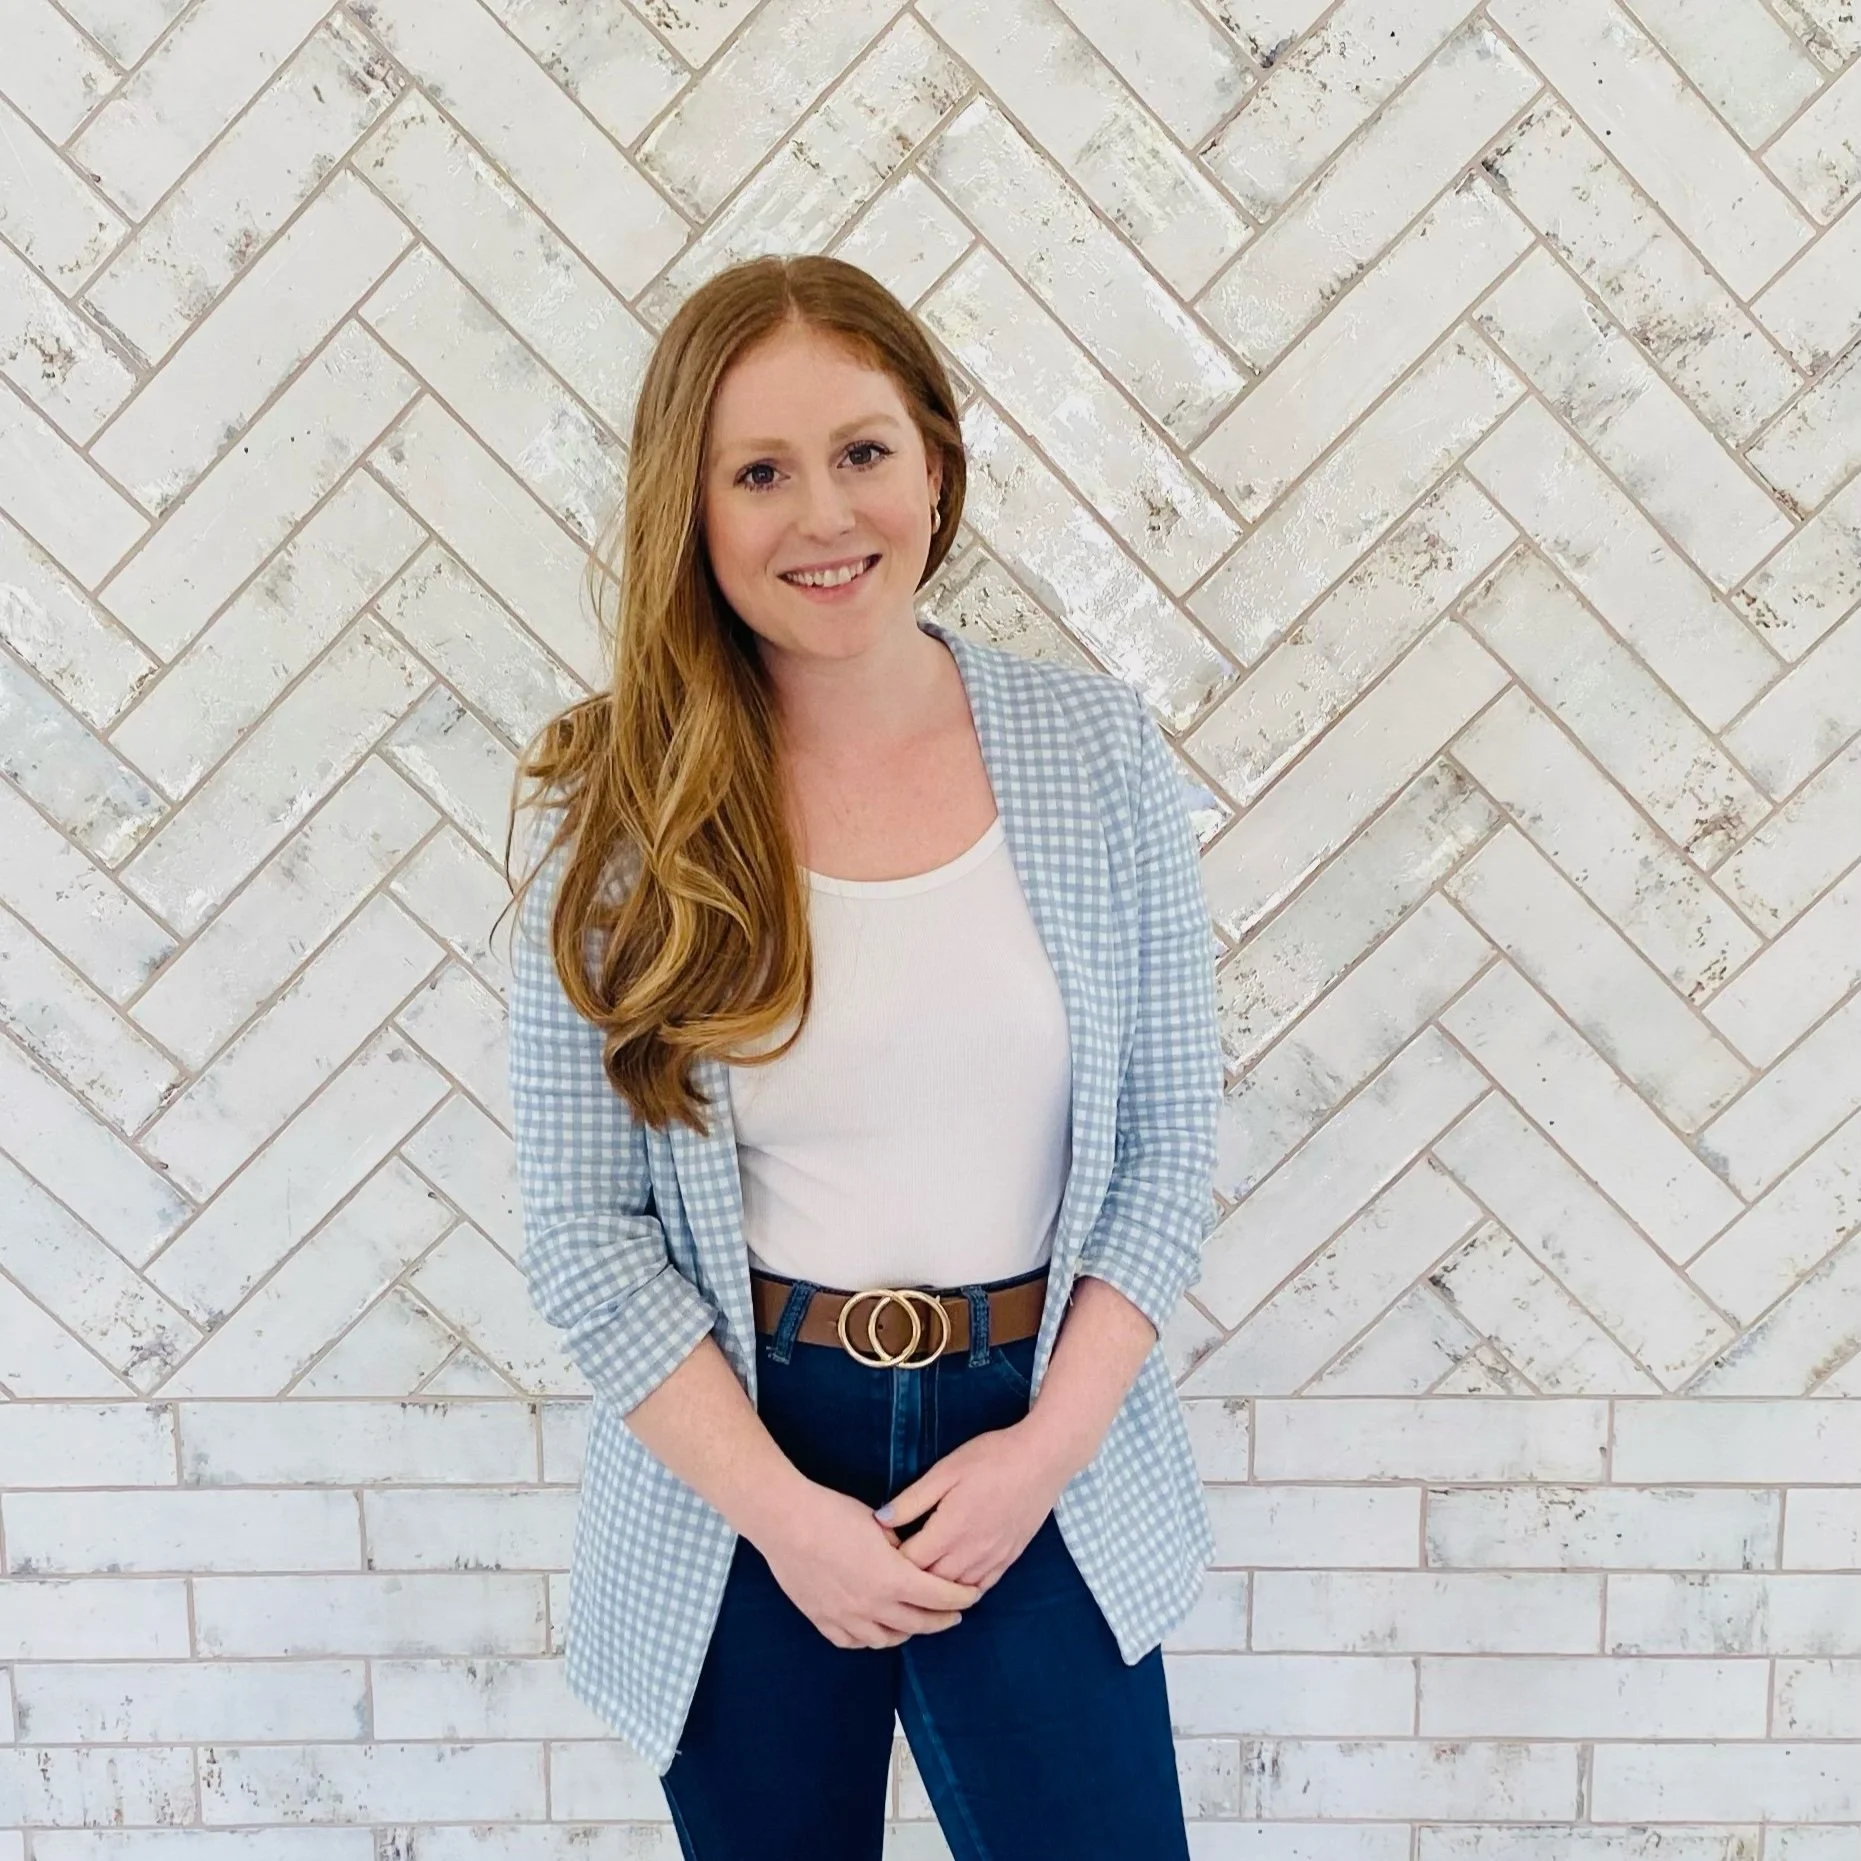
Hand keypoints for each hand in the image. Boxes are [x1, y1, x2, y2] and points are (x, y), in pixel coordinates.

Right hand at [757, 1481, 982, 1649]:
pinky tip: (875, 1628)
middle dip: (942, 1619)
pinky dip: (870, 1637)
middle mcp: (874, 1606)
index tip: (972, 1595)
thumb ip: (900, 1546)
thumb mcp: (878, 1524)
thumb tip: (911, 1555)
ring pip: (887, 1639)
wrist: (787, 1523)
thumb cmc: (833, 1514)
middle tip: (954, 1615)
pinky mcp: (824, 1620)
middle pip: (919, 1624)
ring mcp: (847, 1617)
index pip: (940, 1596)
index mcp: (893, 1579)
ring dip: (907, 1632)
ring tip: (915, 1622)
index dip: (961, 1597)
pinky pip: (854, 1641)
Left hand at [878, 1420, 1069, 1592]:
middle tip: (896, 1566)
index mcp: (950, 1530)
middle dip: (910, 1578)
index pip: (910, 1563)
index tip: (882, 1550)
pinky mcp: (1009, 1559)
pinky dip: (963, 1589)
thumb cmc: (991, 1458)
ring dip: (936, 1588)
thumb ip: (912, 1499)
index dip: (891, 1559)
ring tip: (920, 1577)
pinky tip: (954, 1579)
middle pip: (930, 1583)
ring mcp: (992, 1560)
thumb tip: (880, 1520)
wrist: (1041, 1460)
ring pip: (955, 1591)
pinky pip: (981, 1587)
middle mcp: (970, 1553)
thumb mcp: (945, 1470)